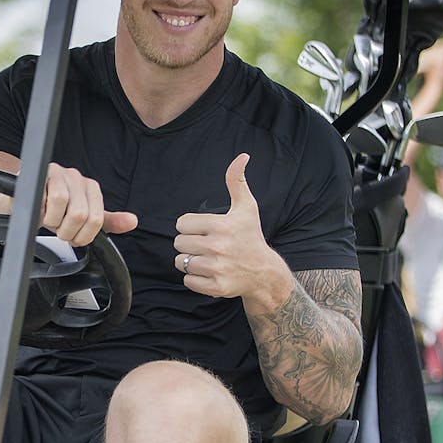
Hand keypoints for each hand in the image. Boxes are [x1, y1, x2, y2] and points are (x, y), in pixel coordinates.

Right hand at [43, 164, 137, 245]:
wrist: (27, 203)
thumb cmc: (56, 211)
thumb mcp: (85, 219)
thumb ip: (108, 222)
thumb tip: (132, 221)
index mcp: (91, 188)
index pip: (96, 219)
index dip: (83, 236)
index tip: (75, 238)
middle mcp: (77, 178)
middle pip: (79, 214)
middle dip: (66, 231)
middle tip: (60, 231)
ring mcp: (59, 173)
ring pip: (61, 201)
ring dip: (52, 221)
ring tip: (49, 220)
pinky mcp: (40, 174)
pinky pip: (43, 195)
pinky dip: (41, 211)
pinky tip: (40, 210)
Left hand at [173, 154, 285, 300]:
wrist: (264, 272)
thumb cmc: (251, 237)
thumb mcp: (246, 207)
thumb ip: (237, 181)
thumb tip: (242, 156)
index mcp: (220, 225)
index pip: (181, 224)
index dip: (191, 227)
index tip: (206, 230)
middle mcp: (218, 246)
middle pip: (178, 243)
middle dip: (189, 244)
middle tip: (206, 246)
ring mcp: (216, 268)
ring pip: (181, 262)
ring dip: (190, 261)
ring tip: (208, 259)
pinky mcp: (215, 286)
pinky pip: (188, 281)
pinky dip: (195, 279)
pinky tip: (210, 272)